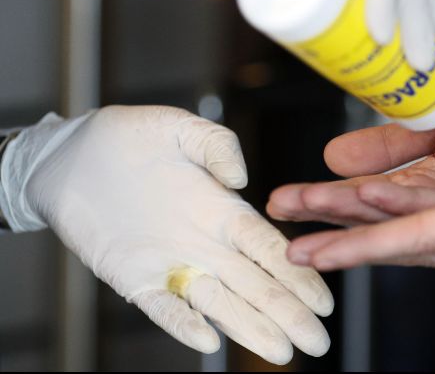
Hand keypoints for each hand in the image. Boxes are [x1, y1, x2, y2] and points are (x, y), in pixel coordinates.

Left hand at [0, 106, 332, 364]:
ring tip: (280, 353)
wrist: (68, 156)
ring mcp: (170, 263)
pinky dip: (184, 324)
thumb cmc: (127, 137)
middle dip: (287, 313)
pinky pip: (162, 307)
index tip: (323, 300)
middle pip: (254, 284)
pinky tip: (207, 342)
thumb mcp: (178, 126)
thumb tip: (241, 180)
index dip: (297, 274)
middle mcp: (204, 243)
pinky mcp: (133, 277)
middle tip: (317, 342)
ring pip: (218, 303)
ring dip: (248, 328)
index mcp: (221, 210)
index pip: (268, 248)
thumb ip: (217, 145)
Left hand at [267, 79, 434, 272]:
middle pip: (412, 235)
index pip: (432, 238)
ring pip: (419, 226)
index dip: (372, 243)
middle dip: (347, 231)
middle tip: (286, 222)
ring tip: (306, 209)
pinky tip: (363, 199)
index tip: (318, 249)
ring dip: (362, 219)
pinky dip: (398, 208)